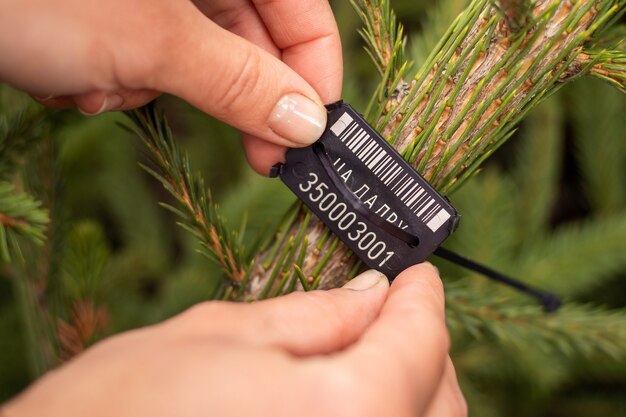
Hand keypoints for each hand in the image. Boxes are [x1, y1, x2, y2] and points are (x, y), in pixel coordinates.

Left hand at [0, 0, 342, 173]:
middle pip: (252, 40)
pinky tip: (79, 81)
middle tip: (263, 159)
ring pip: (197, 60)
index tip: (312, 136)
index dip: (315, 75)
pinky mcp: (118, 19)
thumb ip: (241, 83)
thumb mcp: (155, 42)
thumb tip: (307, 125)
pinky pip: (150, 62)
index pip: (304, 12)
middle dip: (237, 98)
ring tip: (101, 84)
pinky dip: (122, 83)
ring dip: (158, 89)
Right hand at [2, 264, 465, 416]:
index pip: (418, 344)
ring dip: (414, 390)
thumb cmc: (116, 408)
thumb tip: (369, 296)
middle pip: (439, 401)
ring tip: (376, 349)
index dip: (422, 299)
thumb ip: (313, 317)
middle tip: (394, 308)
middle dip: (425, 347)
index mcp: (342, 416)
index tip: (415, 274)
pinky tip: (350, 395)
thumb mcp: (220, 337)